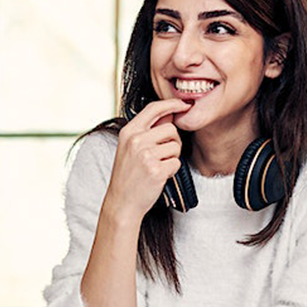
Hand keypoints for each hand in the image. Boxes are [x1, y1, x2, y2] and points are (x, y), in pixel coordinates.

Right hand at [105, 99, 191, 219]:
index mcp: (128, 132)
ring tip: (158, 166)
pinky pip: (176, 163)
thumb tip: (170, 113)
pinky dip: (171, 171)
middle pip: (171, 128)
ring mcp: (145, 155)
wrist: (122, 202)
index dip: (171, 103)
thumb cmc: (128, 176)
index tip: (184, 104)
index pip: (153, 108)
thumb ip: (148, 130)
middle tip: (163, 155)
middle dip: (173, 141)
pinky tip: (158, 176)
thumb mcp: (130, 148)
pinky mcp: (156, 170)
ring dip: (172, 157)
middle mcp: (136, 140)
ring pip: (176, 146)